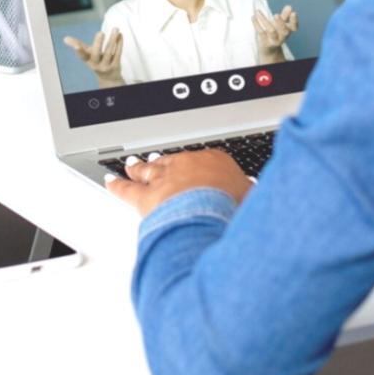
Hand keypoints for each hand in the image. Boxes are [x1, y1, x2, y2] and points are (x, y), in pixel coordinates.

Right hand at [63, 29, 125, 86]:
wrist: (109, 78)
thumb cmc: (96, 61)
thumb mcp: (87, 55)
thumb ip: (77, 45)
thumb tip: (65, 38)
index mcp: (88, 60)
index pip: (82, 56)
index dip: (79, 51)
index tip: (76, 45)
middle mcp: (96, 65)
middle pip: (96, 54)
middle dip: (98, 43)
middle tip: (100, 32)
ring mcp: (106, 66)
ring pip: (109, 52)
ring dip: (112, 40)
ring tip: (115, 29)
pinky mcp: (116, 65)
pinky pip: (118, 53)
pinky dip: (119, 43)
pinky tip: (120, 35)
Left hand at [105, 150, 253, 216]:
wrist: (211, 215)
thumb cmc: (234, 208)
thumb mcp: (254, 201)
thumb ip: (253, 198)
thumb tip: (263, 200)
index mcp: (216, 162)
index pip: (206, 161)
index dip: (199, 166)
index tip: (199, 168)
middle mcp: (187, 166)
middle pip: (173, 161)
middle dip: (165, 162)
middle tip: (157, 159)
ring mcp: (165, 179)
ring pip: (149, 170)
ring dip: (140, 167)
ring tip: (132, 165)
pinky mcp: (146, 197)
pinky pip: (127, 189)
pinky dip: (117, 184)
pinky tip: (110, 181)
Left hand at [252, 6, 297, 61]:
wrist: (269, 49)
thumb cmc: (276, 32)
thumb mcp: (281, 23)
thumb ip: (285, 15)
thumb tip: (289, 7)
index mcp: (288, 31)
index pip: (294, 27)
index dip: (294, 21)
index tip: (293, 13)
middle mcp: (282, 36)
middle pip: (284, 31)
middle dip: (281, 22)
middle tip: (276, 14)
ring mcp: (274, 40)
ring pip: (271, 31)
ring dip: (265, 21)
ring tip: (258, 12)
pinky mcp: (265, 42)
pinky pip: (261, 32)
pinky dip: (256, 24)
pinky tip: (253, 17)